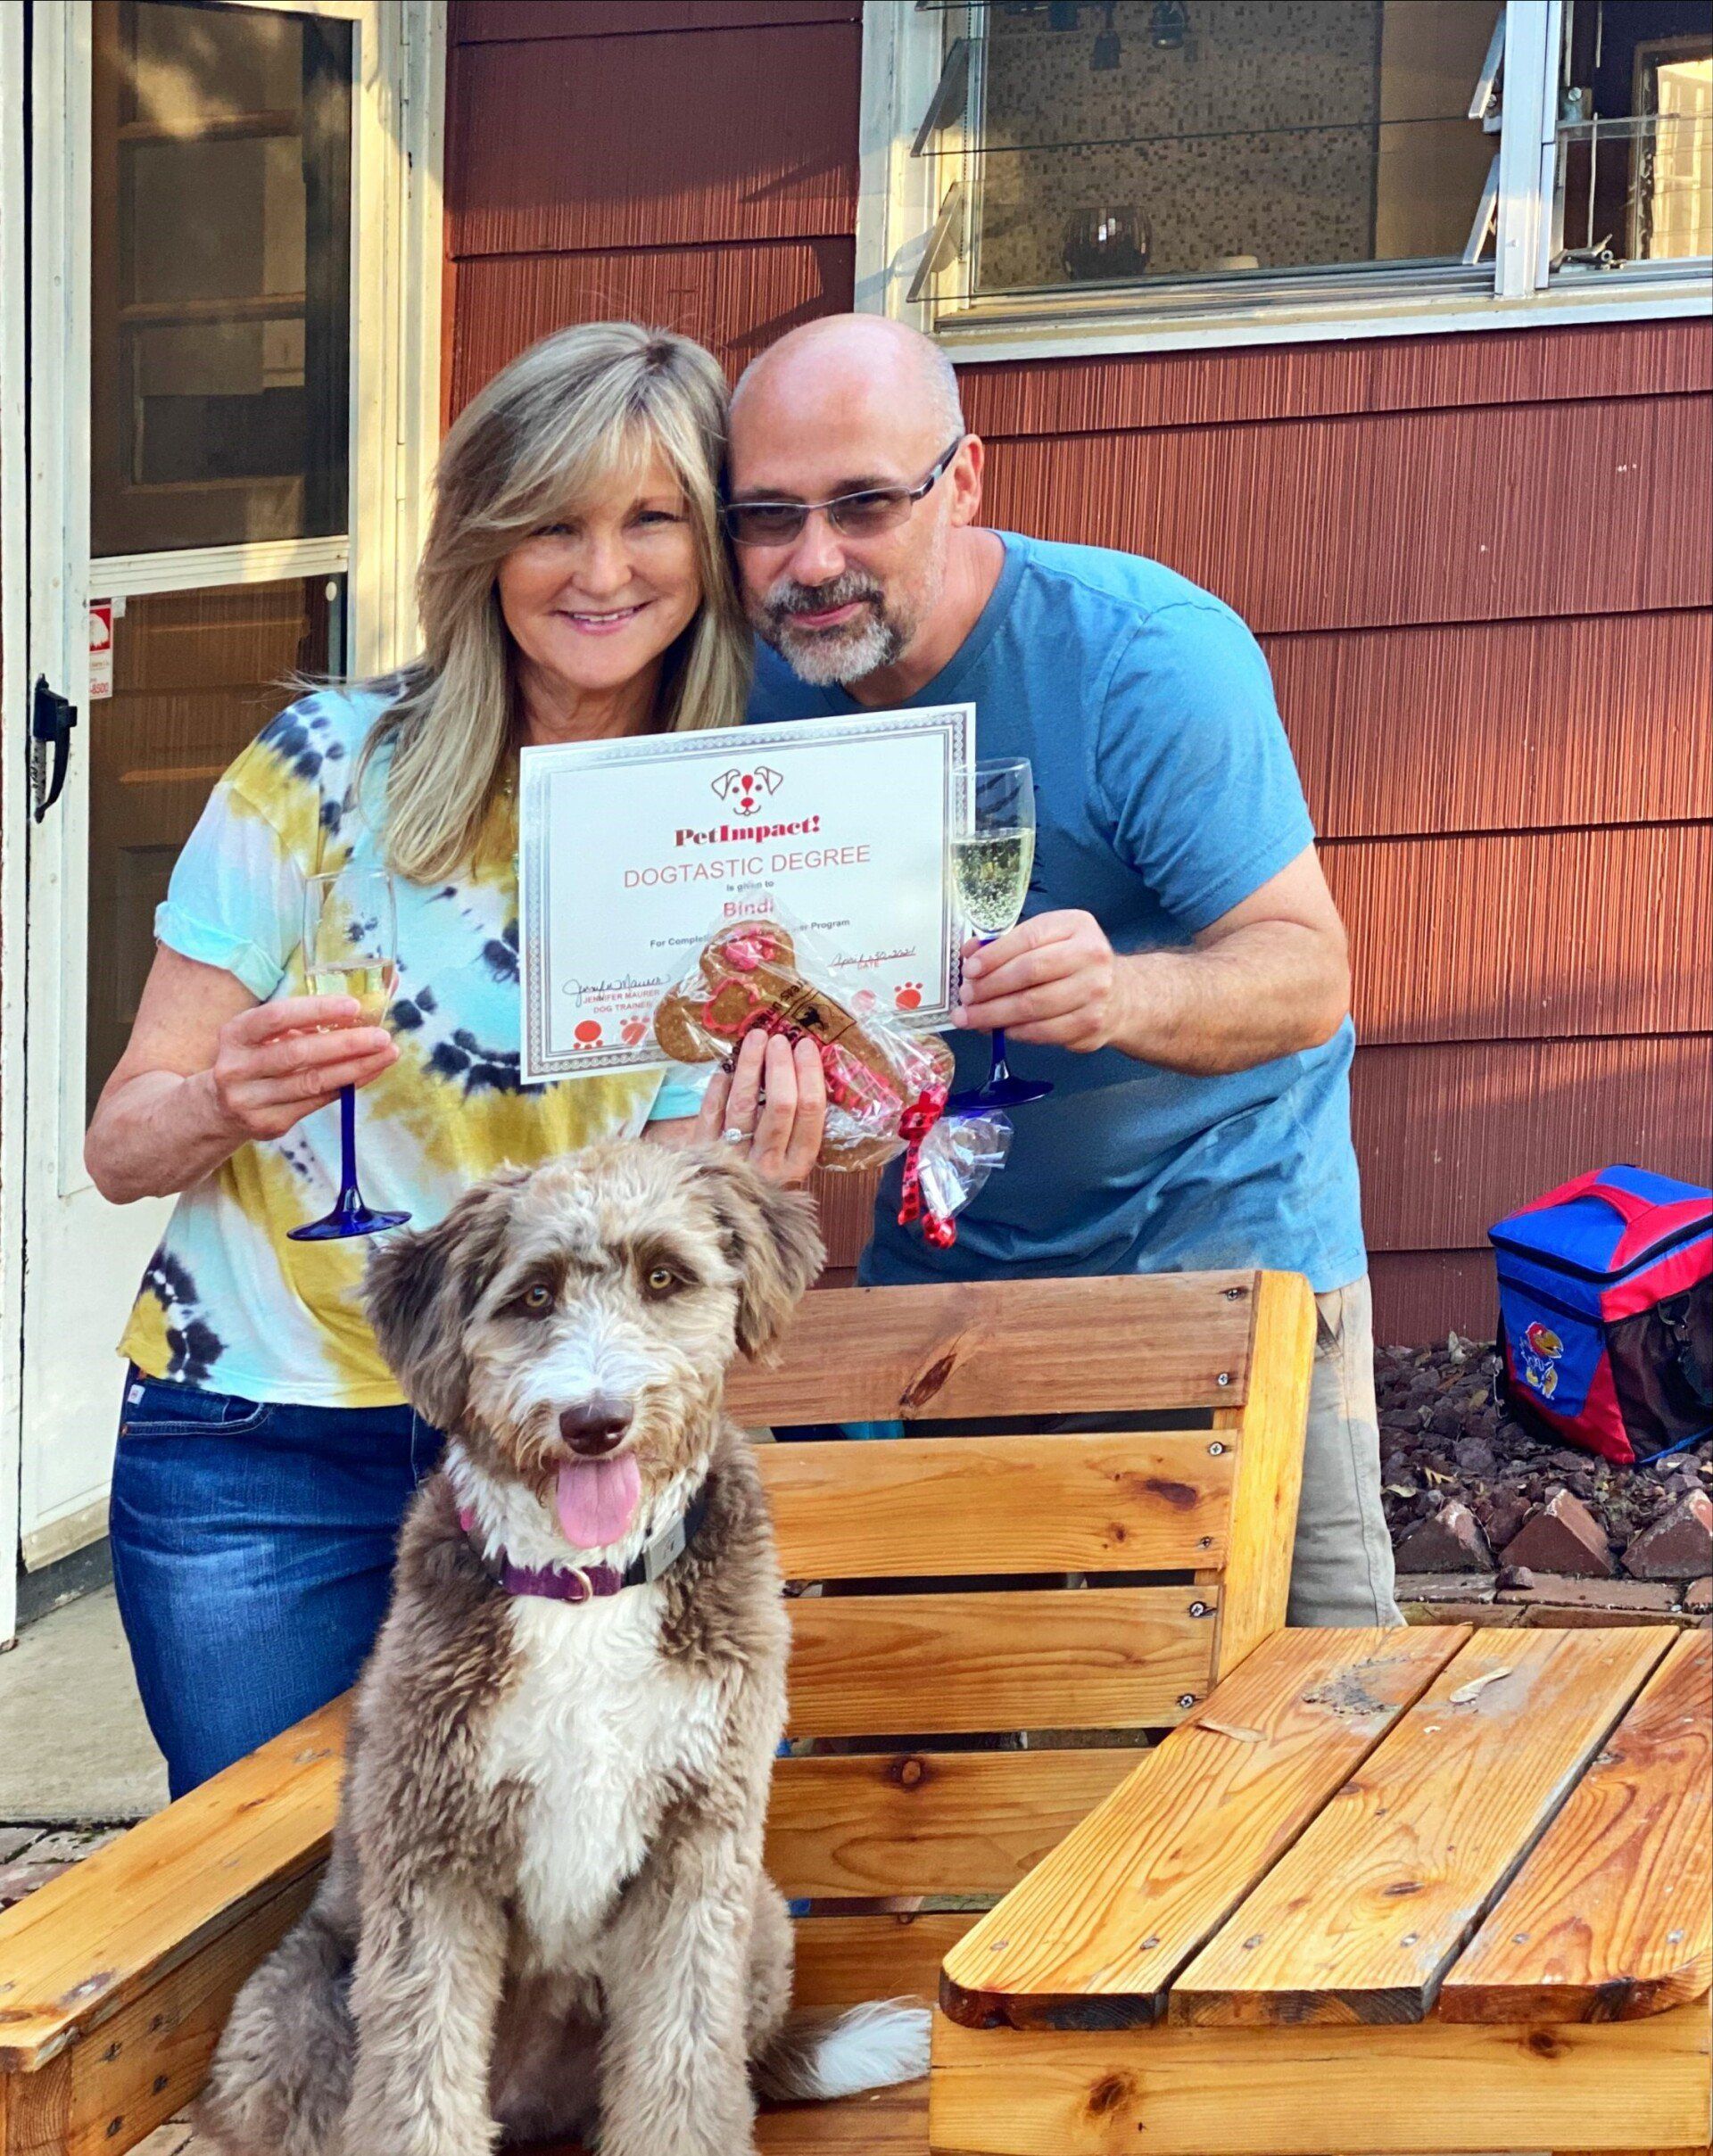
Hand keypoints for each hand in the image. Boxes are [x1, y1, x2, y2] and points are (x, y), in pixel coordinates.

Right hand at [199, 995, 398, 1142]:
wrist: (221, 1106)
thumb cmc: (258, 1057)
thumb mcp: (266, 1033)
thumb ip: (307, 1016)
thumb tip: (369, 992)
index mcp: (235, 1034)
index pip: (276, 1017)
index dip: (315, 1010)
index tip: (353, 1006)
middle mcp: (237, 1067)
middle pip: (297, 1053)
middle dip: (345, 1043)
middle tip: (382, 1036)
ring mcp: (251, 1100)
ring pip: (312, 1082)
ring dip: (355, 1067)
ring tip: (386, 1054)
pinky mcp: (269, 1123)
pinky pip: (316, 1102)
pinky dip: (347, 1085)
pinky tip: (369, 1072)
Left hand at [693, 1027, 827, 1186]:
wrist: (720, 1220)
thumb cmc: (762, 1182)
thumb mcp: (789, 1163)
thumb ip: (797, 1128)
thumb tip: (803, 1072)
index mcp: (798, 1164)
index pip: (810, 1113)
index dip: (809, 1075)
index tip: (806, 1047)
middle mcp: (769, 1164)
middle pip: (780, 1106)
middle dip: (781, 1066)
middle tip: (779, 1039)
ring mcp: (735, 1158)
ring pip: (744, 1105)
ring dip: (750, 1066)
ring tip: (756, 1039)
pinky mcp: (705, 1152)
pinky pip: (711, 1113)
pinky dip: (718, 1087)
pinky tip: (725, 1068)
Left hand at [956, 910, 1128, 1051]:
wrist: (1121, 994)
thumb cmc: (1074, 964)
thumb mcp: (1048, 940)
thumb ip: (1009, 944)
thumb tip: (970, 955)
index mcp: (1076, 926)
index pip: (1029, 938)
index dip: (994, 955)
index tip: (969, 970)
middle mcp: (1091, 956)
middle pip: (1029, 973)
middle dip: (989, 988)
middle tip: (965, 998)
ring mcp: (1095, 992)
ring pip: (1033, 1006)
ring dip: (994, 1015)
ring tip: (971, 1018)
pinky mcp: (1091, 1024)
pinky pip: (1043, 1031)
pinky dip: (1015, 1032)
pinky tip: (1000, 1029)